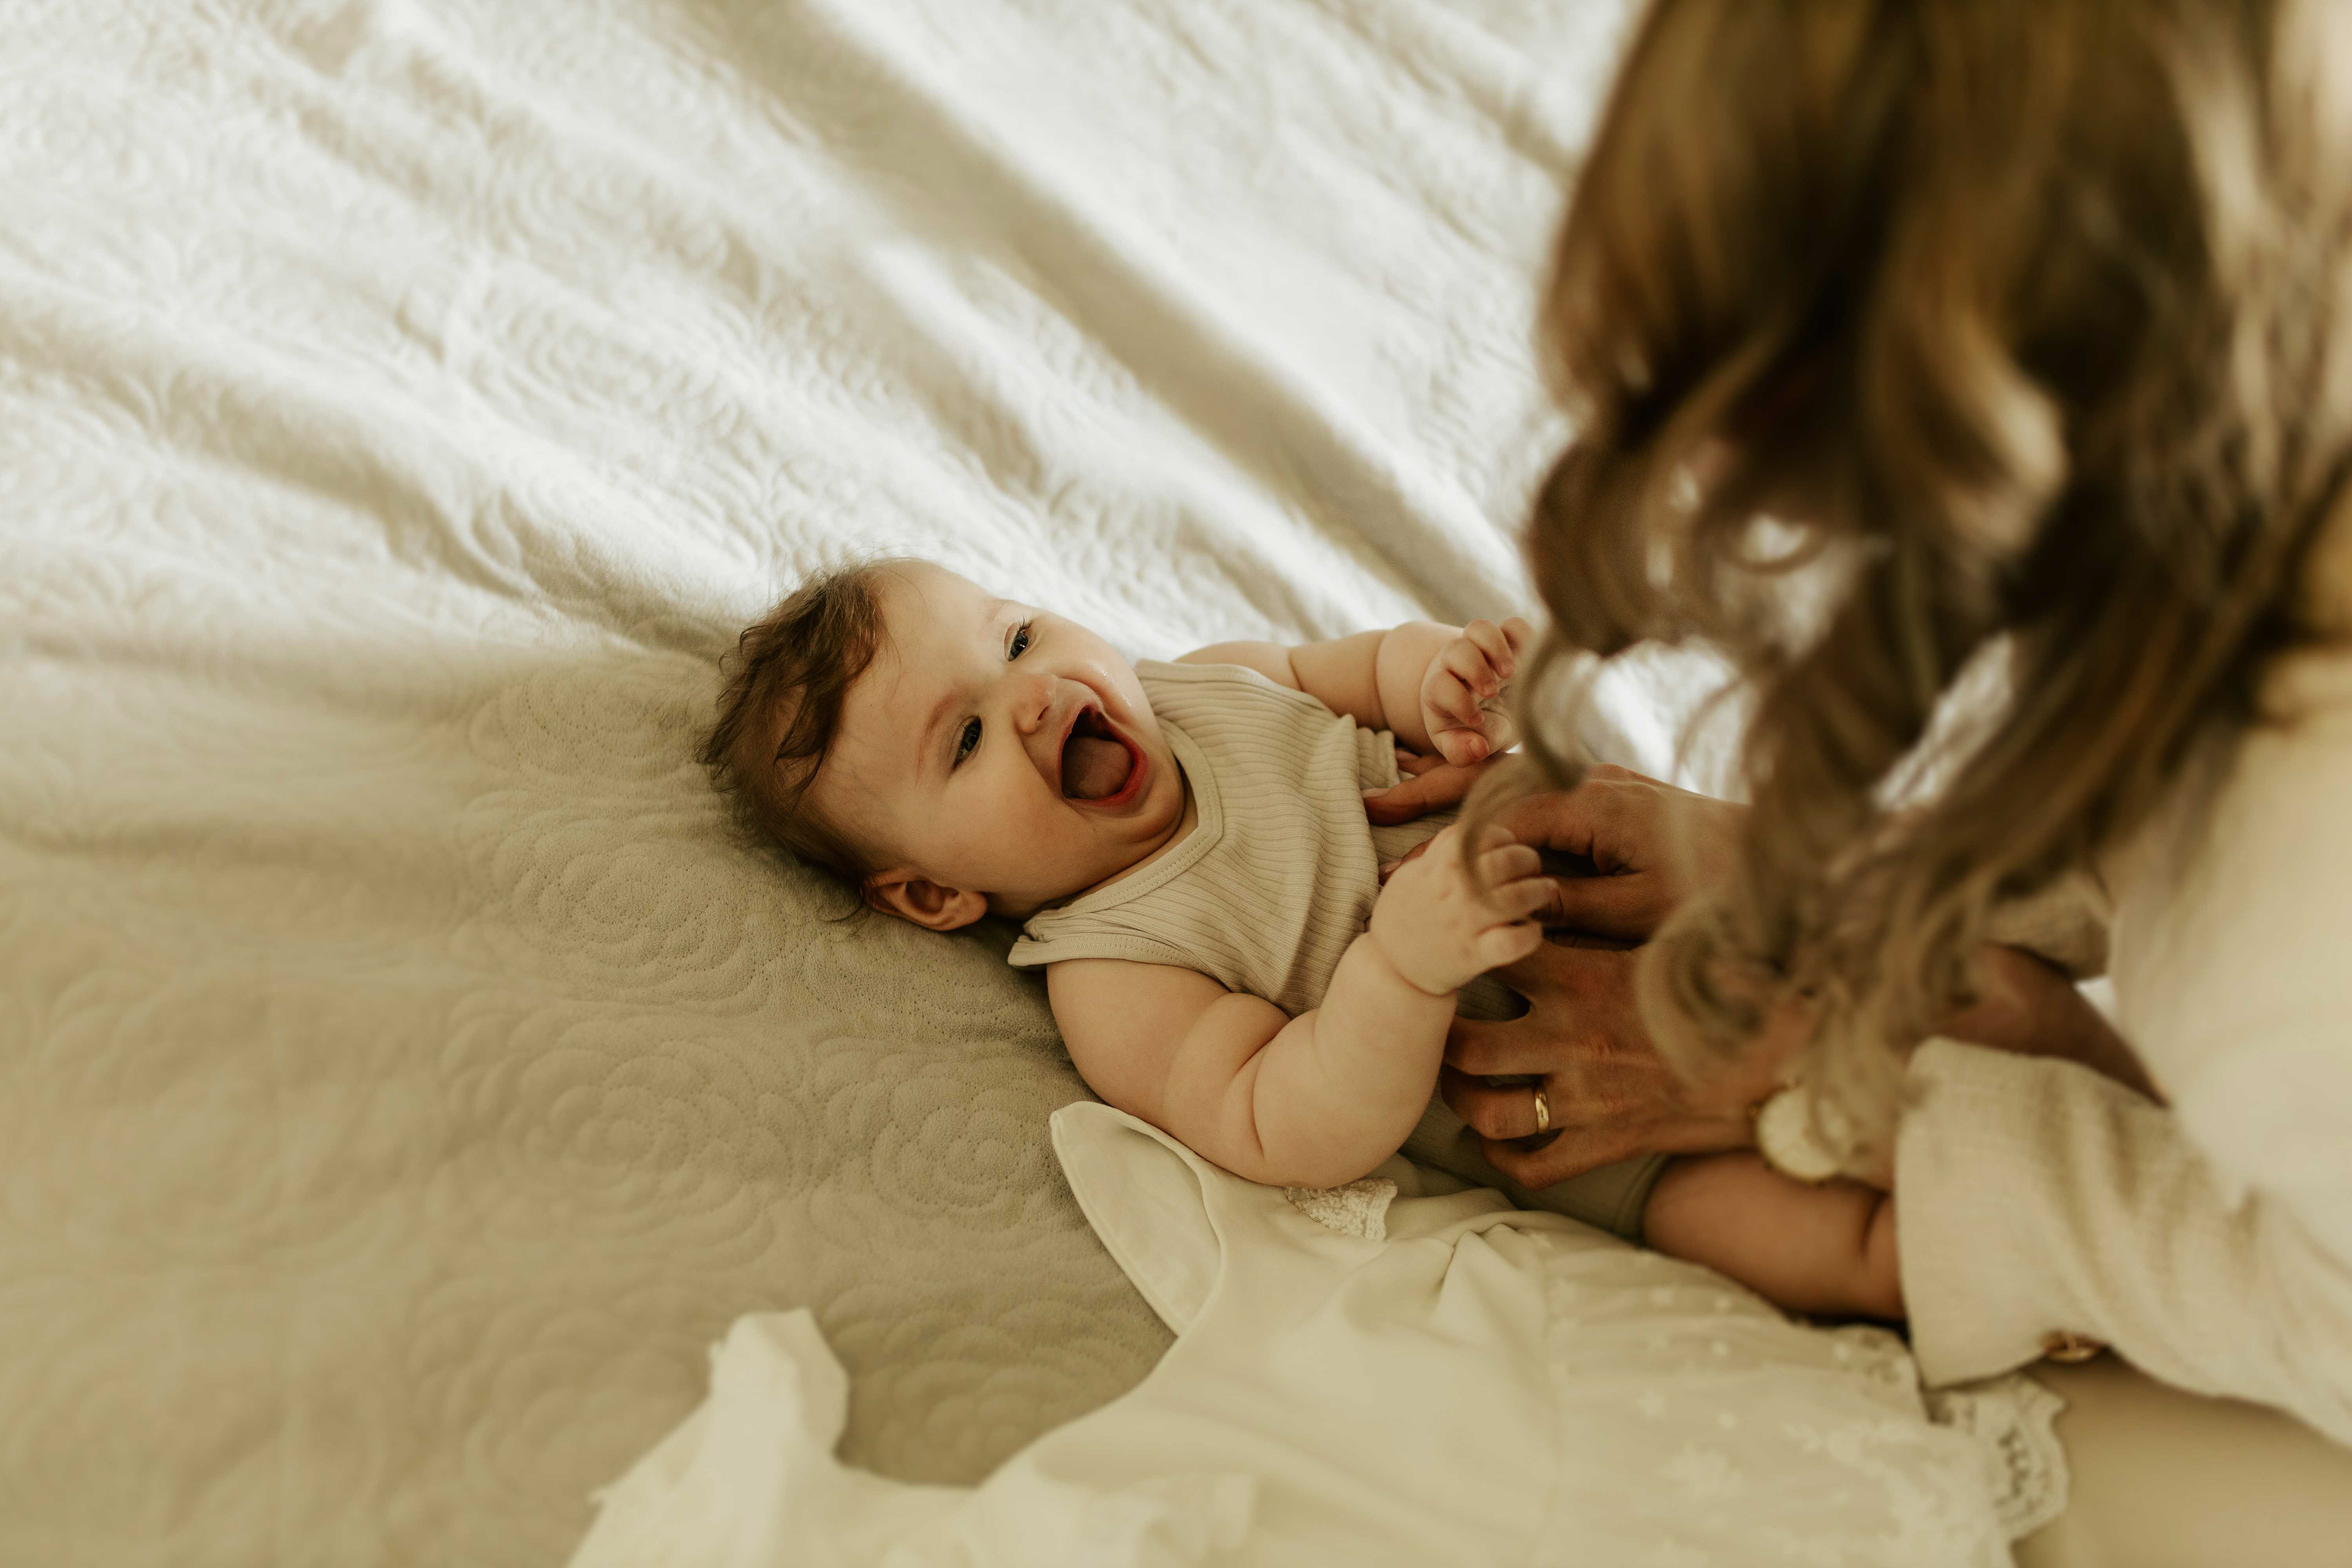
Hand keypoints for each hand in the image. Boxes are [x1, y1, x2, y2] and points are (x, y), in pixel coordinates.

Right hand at [1367, 823, 1549, 996]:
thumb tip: (1468, 828)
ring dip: (1538, 890)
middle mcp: (1453, 891)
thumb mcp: (1412, 875)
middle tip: (1532, 865)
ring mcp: (1465, 923)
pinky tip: (1532, 930)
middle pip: (1505, 860)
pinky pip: (1513, 942)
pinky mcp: (1474, 955)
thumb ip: (1439, 851)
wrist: (1391, 970)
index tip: (1507, 844)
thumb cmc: (1403, 919)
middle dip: (1527, 858)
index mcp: (1437, 867)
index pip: (1479, 834)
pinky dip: (1530, 935)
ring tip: (1546, 890)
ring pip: (1516, 897)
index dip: (1501, 835)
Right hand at [1371, 763, 1745, 940]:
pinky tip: (1470, 831)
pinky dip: (1501, 813)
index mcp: (1593, 804)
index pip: (1496, 810)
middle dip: (1430, 791)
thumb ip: (1569, 903)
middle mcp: (1593, 783)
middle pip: (1493, 783)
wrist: (1792, 862)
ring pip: (1515, 790)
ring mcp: (1607, 787)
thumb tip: (1509, 901)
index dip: (1439, 825)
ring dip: (1461, 802)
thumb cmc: (1721, 892)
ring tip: (1400, 808)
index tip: (1391, 841)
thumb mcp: (1638, 911)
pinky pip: (1546, 802)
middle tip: (1371, 805)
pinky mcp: (1619, 801)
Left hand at [1419, 617, 1530, 766]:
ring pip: (1480, 628)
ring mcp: (1482, 649)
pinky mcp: (1507, 641)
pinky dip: (1524, 636)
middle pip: (1456, 650)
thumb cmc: (1470, 730)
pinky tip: (1532, 663)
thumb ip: (1461, 751)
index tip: (1477, 720)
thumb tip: (1477, 748)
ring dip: (1496, 647)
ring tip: (1511, 674)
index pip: (1439, 686)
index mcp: (1440, 691)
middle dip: (1474, 669)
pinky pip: (1512, 625)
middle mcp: (1456, 665)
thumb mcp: (1460, 745)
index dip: (1457, 700)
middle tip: (1492, 692)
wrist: (1486, 708)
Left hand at [1439, 939, 1793, 1184]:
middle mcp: (1574, 1040)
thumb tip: (1571, 876)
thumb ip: (1614, 916)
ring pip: (1489, 1111)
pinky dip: (1506, 1159)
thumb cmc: (1730, 990)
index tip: (1461, 950)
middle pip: (1468, 1046)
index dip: (1470, 951)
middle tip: (1438, 1032)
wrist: (1782, 1061)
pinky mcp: (1608, 1142)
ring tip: (1457, 1088)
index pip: (1496, 957)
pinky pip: (1537, 1165)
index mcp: (1585, 979)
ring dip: (1462, 1101)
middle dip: (1444, 1040)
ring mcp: (1587, 1098)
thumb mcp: (1669, 941)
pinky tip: (1495, 1145)